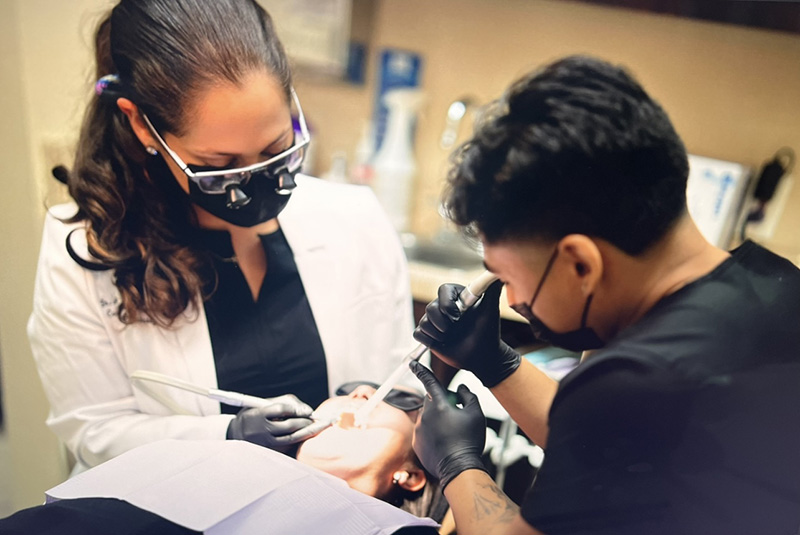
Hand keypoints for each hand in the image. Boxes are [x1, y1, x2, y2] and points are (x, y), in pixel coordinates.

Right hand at [226, 394, 324, 451]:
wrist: (236, 434)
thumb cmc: (254, 414)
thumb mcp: (263, 403)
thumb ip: (285, 402)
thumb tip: (307, 410)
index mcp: (258, 414)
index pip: (281, 409)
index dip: (297, 409)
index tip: (308, 410)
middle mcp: (261, 430)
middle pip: (290, 426)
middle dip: (308, 422)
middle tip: (322, 420)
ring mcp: (265, 443)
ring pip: (292, 439)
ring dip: (308, 433)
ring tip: (320, 428)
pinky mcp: (269, 452)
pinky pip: (289, 447)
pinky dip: (300, 442)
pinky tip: (309, 437)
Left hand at [410, 360, 487, 488]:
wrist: (458, 469)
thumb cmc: (469, 440)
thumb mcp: (476, 414)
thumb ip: (468, 396)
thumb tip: (461, 389)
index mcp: (439, 406)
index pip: (429, 382)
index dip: (421, 371)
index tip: (412, 363)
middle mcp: (425, 416)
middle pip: (431, 401)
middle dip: (440, 403)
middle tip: (455, 415)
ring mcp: (419, 430)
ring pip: (427, 417)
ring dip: (437, 420)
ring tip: (452, 434)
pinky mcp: (416, 443)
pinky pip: (423, 432)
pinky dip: (432, 433)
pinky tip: (445, 443)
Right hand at [413, 280, 520, 386]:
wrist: (482, 357)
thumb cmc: (487, 333)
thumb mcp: (490, 310)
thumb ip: (492, 290)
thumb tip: (498, 273)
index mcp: (456, 297)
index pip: (443, 290)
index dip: (447, 303)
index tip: (458, 316)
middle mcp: (443, 306)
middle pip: (430, 308)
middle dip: (444, 323)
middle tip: (456, 329)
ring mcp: (434, 321)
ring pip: (424, 322)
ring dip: (439, 334)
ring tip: (451, 337)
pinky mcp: (427, 334)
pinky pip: (418, 334)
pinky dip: (430, 340)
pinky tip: (442, 343)